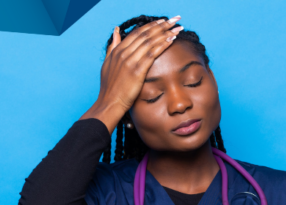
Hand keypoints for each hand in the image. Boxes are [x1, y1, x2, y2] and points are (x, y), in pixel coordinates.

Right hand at [80, 16, 184, 133]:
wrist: (109, 103)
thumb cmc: (109, 88)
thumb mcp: (107, 64)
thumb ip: (113, 46)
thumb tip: (116, 30)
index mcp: (117, 51)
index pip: (137, 33)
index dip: (151, 25)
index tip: (162, 21)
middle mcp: (123, 53)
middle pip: (145, 34)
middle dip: (162, 25)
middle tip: (175, 19)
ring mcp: (130, 61)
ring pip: (150, 41)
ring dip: (165, 33)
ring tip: (177, 28)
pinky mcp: (137, 70)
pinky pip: (152, 54)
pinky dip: (162, 45)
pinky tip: (171, 40)